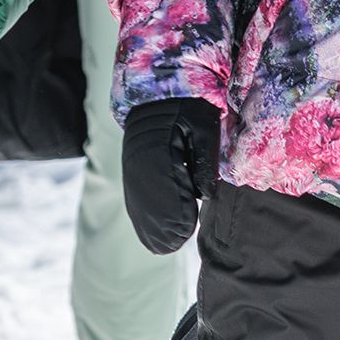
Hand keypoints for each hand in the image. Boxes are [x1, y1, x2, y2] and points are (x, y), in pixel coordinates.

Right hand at [120, 97, 222, 253]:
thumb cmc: (189, 109)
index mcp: (158, 149)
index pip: (165, 191)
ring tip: (167, 245)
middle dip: (163, 227)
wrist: (161, 95)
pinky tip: (154, 235)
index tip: (186, 229)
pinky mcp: (133, 172)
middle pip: (147, 205)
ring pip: (138, 206)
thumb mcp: (204, 127)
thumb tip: (206, 195)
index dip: (176, 214)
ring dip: (152, 227)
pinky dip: (144, 219)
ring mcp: (133, 168)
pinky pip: (135, 201)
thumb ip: (205, 161)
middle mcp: (139, 161)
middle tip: (178, 241)